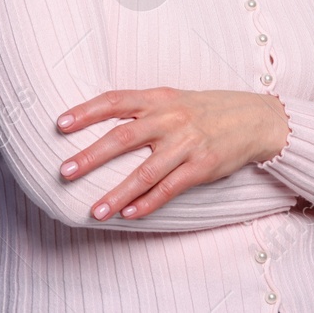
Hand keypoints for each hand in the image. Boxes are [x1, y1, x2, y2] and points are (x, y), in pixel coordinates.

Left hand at [55, 88, 289, 221]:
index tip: (60, 124)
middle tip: (65, 171)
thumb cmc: (203, 109)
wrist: (253, 118)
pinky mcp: (202, 166)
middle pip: (122, 136)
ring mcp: (186, 143)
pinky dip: (148, 203)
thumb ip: (140, 107)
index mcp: (157, 98)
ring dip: (118, 193)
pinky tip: (129, 214)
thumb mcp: (171, 99)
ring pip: (145, 171)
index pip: (114, 101)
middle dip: (91, 155)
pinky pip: (170, 188)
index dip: (86, 111)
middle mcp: (169, 118)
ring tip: (95, 210)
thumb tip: (98, 119)